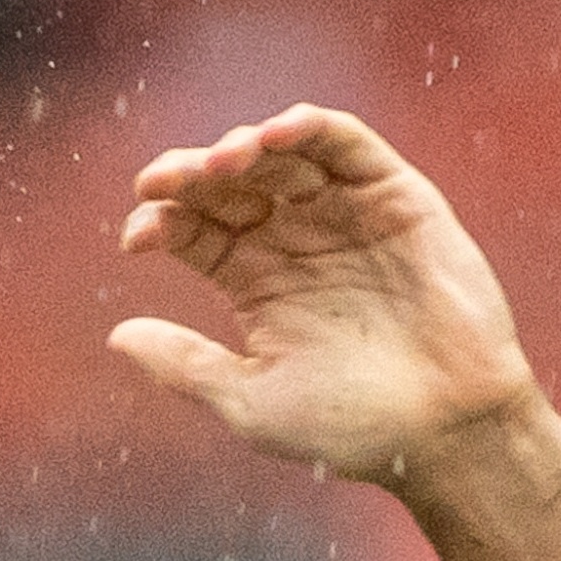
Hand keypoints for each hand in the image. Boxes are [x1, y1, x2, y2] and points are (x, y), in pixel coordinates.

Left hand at [108, 107, 537, 486]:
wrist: (445, 431)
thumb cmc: (350, 428)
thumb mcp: (250, 401)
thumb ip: (186, 365)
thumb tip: (115, 336)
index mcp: (255, 282)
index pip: (193, 230)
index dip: (160, 220)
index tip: (138, 235)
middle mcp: (295, 240)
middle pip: (228, 184)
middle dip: (191, 175)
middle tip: (164, 182)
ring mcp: (344, 214)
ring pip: (281, 155)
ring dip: (245, 145)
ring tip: (220, 161)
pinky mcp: (395, 197)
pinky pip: (347, 146)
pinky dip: (311, 128)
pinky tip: (275, 135)